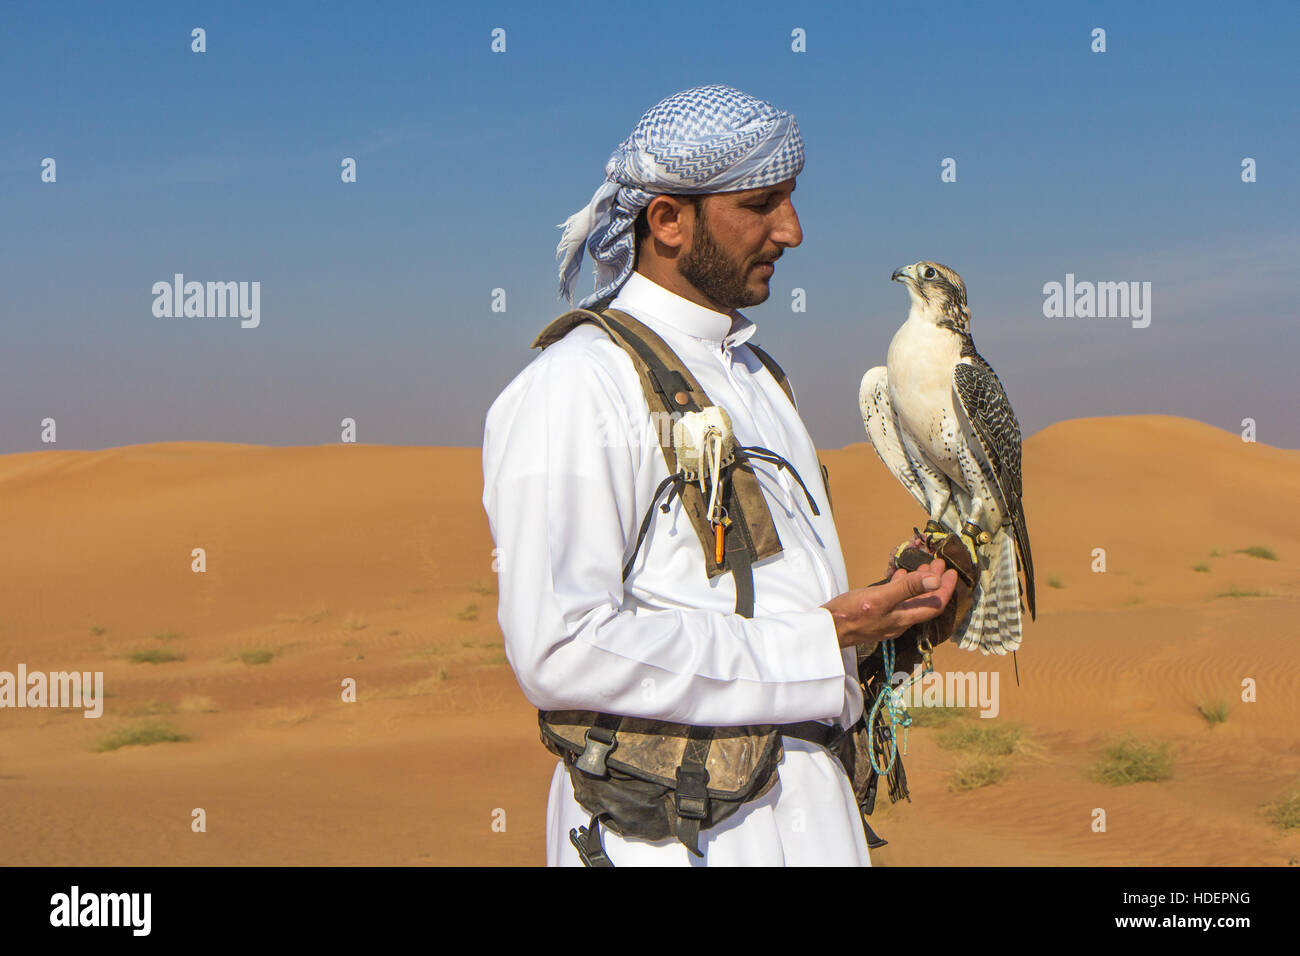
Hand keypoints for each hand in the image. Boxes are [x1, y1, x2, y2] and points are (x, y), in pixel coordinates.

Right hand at [822, 559, 958, 648]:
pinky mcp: (876, 616)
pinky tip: (898, 576)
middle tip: (937, 564)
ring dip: (919, 583)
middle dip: (934, 583)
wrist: (826, 631)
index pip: (934, 605)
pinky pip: (897, 601)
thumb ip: (907, 589)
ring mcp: (887, 620)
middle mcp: (899, 622)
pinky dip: (902, 587)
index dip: (946, 589)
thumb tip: (936, 581)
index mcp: (903, 618)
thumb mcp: (880, 598)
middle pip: (924, 602)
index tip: (951, 572)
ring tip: (922, 567)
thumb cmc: (850, 614)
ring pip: (911, 601)